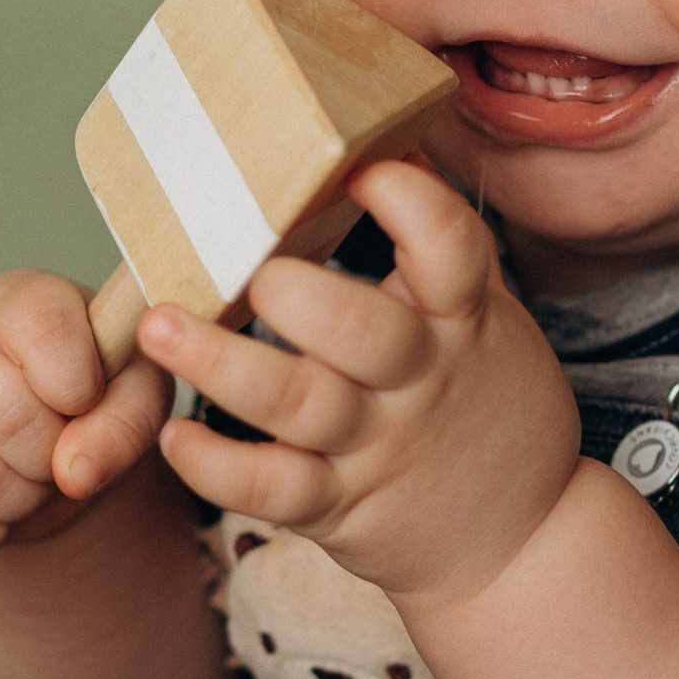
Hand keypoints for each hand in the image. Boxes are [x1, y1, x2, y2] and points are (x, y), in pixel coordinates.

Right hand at [0, 271, 174, 559]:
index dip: (75, 383)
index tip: (85, 398)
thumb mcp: (135, 396)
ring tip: (31, 475)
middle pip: (2, 413)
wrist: (42, 443)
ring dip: (21, 500)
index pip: (41, 328)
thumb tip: (75, 471)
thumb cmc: (94, 400)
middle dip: (50, 453)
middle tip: (60, 448)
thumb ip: (126, 420)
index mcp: (20, 300)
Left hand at [141, 160, 581, 610]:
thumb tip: (382, 139)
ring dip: (226, 366)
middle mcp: (419, 380)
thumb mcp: (485, 318)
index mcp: (460, 318)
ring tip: (162, 327)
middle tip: (251, 270)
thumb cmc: (481, 403)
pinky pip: (275, 490)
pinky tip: (174, 435)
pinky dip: (219, 468)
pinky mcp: (339, 507)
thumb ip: (436, 248)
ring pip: (302, 407)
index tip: (361, 171)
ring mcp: (376, 447)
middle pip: (366, 336)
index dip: (411, 205)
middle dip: (304, 299)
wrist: (517, 539)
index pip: (453, 251)